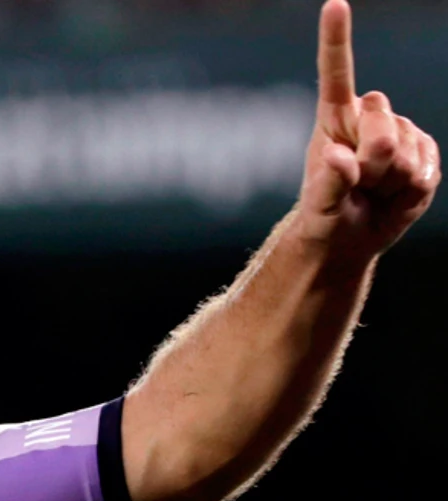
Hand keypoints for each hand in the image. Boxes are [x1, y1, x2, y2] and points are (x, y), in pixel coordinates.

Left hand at [298, 0, 440, 257]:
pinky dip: (410, 189)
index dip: (337, 38)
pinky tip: (396, 192)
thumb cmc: (326, 213)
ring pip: (404, 152)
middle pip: (382, 127)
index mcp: (335, 117)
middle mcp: (370, 117)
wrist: (352, 234)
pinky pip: (424, 170)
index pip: (337, 73)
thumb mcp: (319, 204)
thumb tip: (340, 156)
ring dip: (389, 181)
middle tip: (360, 182)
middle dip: (372, 162)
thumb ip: (329, 181)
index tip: (335, 3)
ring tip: (374, 190)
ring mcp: (401, 132)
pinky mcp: (425, 153)